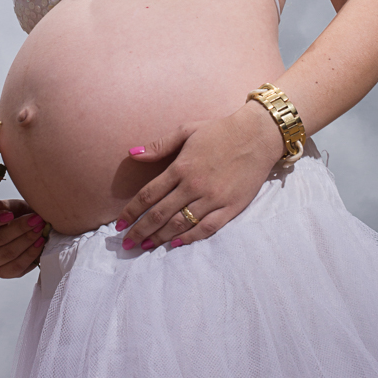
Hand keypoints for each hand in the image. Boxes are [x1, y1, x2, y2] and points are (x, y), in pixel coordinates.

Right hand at [0, 194, 47, 277]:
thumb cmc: (16, 215)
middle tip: (36, 219)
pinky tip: (41, 242)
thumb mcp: (10, 206)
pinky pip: (17, 266)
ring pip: (9, 253)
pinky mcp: (3, 272)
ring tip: (41, 229)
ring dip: (28, 240)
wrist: (29, 227)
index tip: (10, 214)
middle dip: (20, 228)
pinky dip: (31, 254)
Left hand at [117, 102, 284, 250]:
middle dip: (140, 230)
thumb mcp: (187, 130)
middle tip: (126, 243)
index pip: (148, 194)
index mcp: (181, 167)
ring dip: (160, 238)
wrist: (258, 136)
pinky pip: (206, 228)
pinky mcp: (230, 207)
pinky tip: (176, 244)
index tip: (120, 224)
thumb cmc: (220, 131)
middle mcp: (194, 186)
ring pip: (180, 224)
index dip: (132, 211)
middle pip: (160, 214)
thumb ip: (160, 145)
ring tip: (145, 246)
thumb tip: (133, 154)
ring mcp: (212, 199)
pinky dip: (190, 238)